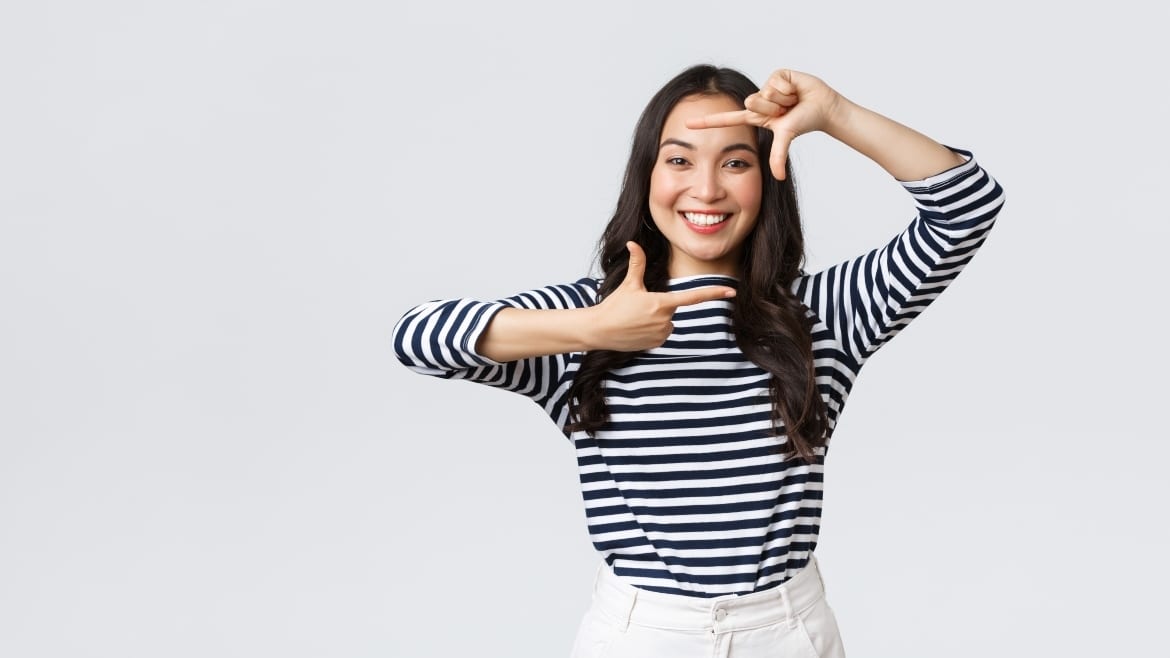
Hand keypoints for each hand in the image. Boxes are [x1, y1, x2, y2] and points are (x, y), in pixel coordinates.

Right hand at [588, 242, 735, 351]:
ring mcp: (661, 334)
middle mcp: (665, 320)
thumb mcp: (629, 284)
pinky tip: (636, 330)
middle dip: (659, 306)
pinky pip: (661, 334)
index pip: (694, 297)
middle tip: (638, 308)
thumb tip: (633, 243)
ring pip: (667, 322)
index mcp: (662, 302)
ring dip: (655, 320)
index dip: (714, 293)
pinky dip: (651, 331)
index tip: (732, 291)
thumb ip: (637, 263)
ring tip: (635, 320)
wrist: (600, 330)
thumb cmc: (614, 306)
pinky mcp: (655, 344)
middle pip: (672, 309)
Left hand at [685, 69, 847, 179]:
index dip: (707, 122)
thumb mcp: (786, 137)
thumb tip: (778, 178)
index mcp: (755, 116)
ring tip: (792, 100)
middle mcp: (758, 100)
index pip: (727, 119)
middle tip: (787, 109)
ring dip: (783, 98)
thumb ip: (778, 156)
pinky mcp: (778, 75)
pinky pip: (776, 81)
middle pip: (752, 103)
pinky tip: (796, 89)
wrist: (823, 107)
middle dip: (773, 108)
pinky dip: (789, 87)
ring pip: (764, 92)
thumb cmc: (804, 121)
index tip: (686, 124)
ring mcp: (766, 87)